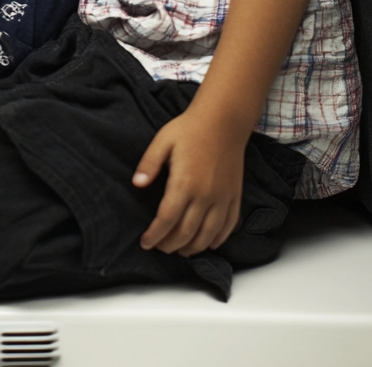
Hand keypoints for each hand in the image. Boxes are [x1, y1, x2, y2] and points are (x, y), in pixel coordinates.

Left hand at [132, 107, 246, 256]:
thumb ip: (149, 164)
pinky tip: (208, 244)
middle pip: (186, 233)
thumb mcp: (163, 141)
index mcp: (184, 183)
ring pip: (208, 236)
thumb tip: (137, 184)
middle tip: (160, 248)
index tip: (145, 243)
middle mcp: (205, 196)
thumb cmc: (190, 129)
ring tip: (179, 250)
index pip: (167, 219)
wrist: (223, 121)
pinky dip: (217, 240)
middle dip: (171, 245)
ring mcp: (222, 198)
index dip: (155, 235)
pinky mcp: (234, 197)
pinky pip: (228, 226)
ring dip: (193, 248)